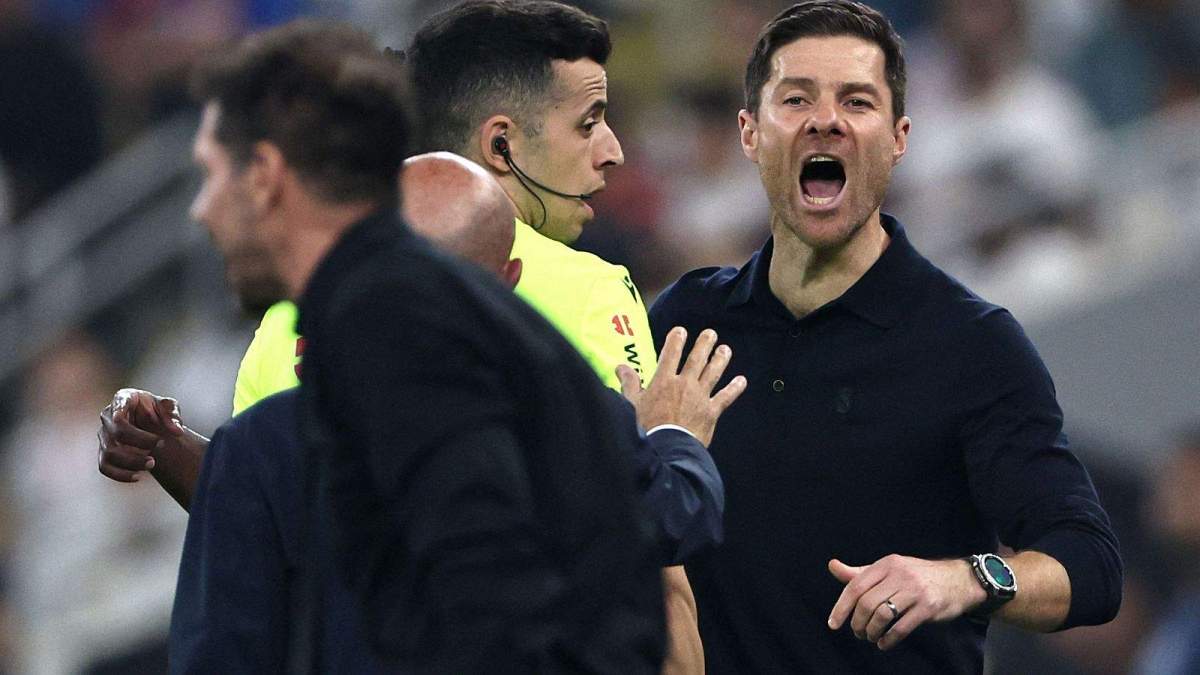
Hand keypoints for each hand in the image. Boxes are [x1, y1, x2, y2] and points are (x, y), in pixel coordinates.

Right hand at [97, 388, 184, 481]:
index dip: (128, 418)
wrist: (151, 424)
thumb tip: (177, 431)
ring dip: (131, 461)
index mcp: (123, 398)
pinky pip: (105, 467)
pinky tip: (138, 476)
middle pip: (117, 432)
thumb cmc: (158, 411)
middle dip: (140, 442)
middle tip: (160, 446)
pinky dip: (120, 474)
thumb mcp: (169, 406)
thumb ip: (173, 415)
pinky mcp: (104, 452)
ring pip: (109, 452)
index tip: (142, 427)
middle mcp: (108, 416)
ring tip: (152, 463)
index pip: (118, 406)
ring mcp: (104, 435)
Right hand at [616, 327, 746, 446]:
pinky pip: (725, 397)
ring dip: (720, 359)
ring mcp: (700, 397)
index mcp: (664, 381)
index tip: (681, 331)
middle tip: (711, 333)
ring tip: (725, 349)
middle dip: (704, 344)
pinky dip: (734, 388)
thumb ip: (629, 383)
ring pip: (713, 373)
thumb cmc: (647, 427)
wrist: (667, 448)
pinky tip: (742, 381)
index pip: (671, 353)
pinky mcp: (711, 412)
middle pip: (696, 359)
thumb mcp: (632, 404)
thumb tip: (621, 367)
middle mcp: (684, 384)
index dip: (676, 340)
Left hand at [826, 555, 986, 650]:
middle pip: (867, 603)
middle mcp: (899, 575)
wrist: (959, 580)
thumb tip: (832, 566)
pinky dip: (888, 639)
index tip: (833, 623)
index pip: (855, 586)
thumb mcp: (889, 569)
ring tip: (870, 637)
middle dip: (857, 623)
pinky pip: (901, 628)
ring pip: (882, 615)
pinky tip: (884, 643)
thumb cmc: (917, 576)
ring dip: (871, 632)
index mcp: (886, 564)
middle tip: (857, 632)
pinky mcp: (928, 608)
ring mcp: (915, 591)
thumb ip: (860, 573)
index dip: (841, 607)